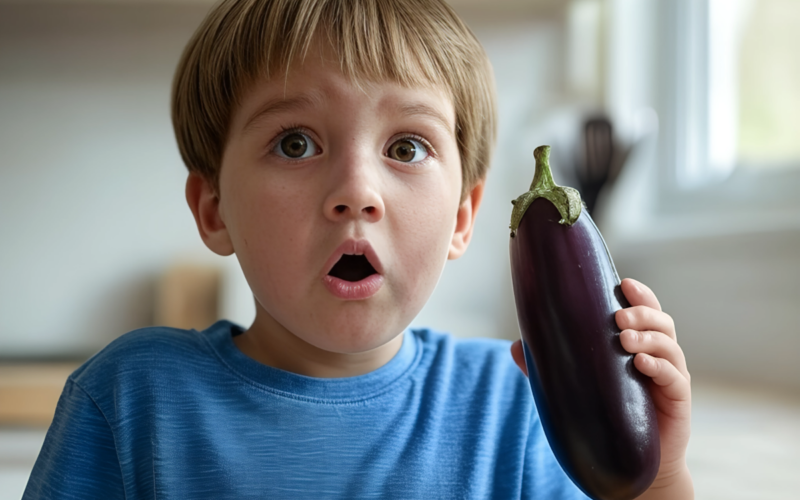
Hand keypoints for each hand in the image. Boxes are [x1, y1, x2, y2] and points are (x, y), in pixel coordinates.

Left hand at [510, 278, 692, 497]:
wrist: (634, 462)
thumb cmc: (608, 415)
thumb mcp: (579, 387)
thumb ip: (550, 366)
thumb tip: (516, 346)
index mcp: (639, 344)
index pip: (645, 311)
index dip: (640, 295)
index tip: (624, 283)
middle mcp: (660, 355)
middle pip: (661, 322)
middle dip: (642, 313)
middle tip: (618, 317)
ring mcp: (671, 376)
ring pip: (669, 345)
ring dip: (648, 338)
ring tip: (624, 339)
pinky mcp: (678, 399)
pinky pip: (674, 377)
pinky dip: (658, 366)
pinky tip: (640, 364)